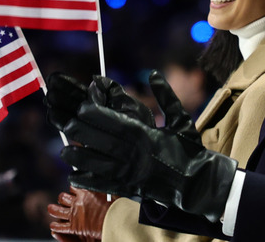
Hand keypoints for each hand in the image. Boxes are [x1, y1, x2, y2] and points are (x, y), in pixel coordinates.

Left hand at [48, 186, 110, 241]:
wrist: (114, 222)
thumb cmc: (115, 209)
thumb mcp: (111, 194)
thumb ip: (104, 190)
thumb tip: (104, 183)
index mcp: (86, 193)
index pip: (73, 187)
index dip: (72, 188)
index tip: (73, 189)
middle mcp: (77, 202)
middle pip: (63, 198)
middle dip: (61, 198)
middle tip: (62, 199)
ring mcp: (74, 215)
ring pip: (58, 211)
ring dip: (53, 210)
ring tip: (51, 209)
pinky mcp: (74, 227)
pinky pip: (61, 227)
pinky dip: (56, 226)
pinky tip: (53, 226)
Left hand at [61, 70, 237, 222]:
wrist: (199, 184)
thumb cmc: (191, 150)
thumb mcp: (181, 120)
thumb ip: (166, 96)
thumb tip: (154, 74)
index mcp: (145, 135)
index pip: (114, 122)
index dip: (95, 114)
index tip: (82, 106)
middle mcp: (134, 154)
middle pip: (100, 141)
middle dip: (81, 131)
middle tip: (67, 122)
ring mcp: (130, 174)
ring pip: (97, 164)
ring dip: (79, 156)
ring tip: (65, 150)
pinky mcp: (129, 190)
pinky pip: (103, 185)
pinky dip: (87, 181)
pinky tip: (74, 175)